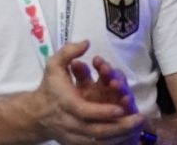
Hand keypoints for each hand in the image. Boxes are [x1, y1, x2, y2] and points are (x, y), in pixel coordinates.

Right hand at [29, 41, 145, 144]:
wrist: (37, 114)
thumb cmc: (50, 87)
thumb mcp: (54, 65)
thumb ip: (68, 52)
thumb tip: (87, 43)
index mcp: (66, 103)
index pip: (86, 111)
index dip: (103, 111)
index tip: (121, 108)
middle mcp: (71, 122)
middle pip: (98, 130)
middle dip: (121, 126)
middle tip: (139, 119)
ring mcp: (75, 136)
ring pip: (101, 141)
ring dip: (122, 136)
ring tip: (138, 129)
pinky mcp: (78, 144)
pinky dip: (113, 143)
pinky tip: (127, 137)